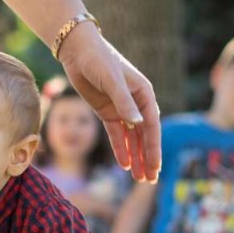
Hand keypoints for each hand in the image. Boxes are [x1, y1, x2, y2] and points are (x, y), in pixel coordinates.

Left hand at [59, 24, 161, 182]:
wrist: (78, 52)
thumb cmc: (99, 60)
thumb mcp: (112, 80)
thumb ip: (124, 103)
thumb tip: (138, 124)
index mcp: (144, 94)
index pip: (151, 126)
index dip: (153, 148)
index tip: (155, 167)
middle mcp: (136, 103)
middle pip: (144, 136)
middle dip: (147, 158)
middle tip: (150, 180)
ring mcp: (121, 109)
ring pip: (132, 138)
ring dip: (136, 157)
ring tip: (139, 178)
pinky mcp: (107, 112)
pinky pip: (116, 135)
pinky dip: (121, 149)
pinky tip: (124, 165)